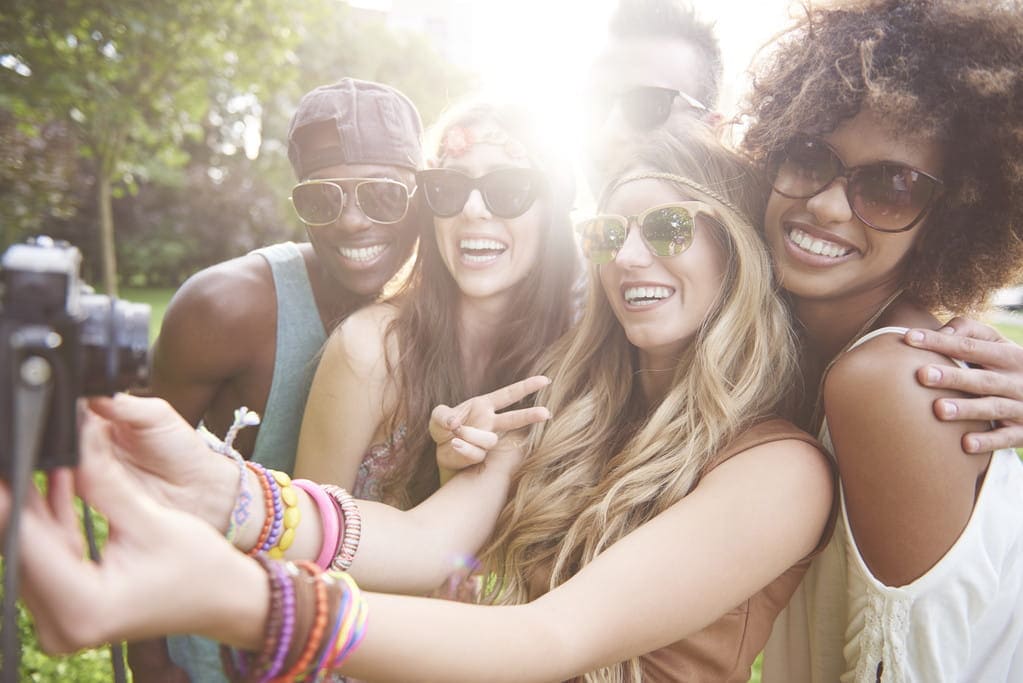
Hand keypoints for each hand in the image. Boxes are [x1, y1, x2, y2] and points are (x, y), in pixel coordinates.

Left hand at [4, 410, 260, 653]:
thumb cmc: (199, 566)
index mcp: (85, 607)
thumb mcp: (149, 517)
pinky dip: (52, 524)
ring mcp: (63, 622)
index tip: (9, 463)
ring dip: (38, 506)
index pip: (28, 544)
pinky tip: (58, 485)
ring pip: (31, 552)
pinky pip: (46, 560)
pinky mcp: (68, 609)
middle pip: (24, 549)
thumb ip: (101, 480)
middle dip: (25, 498)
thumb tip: (75, 437)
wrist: (224, 598)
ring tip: (48, 459)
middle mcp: (64, 625)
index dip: (13, 498)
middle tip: (26, 451)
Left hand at [430, 375, 550, 474]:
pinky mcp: (479, 455)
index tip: (545, 381)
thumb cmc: (443, 427)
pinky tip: (454, 444)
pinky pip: (475, 452)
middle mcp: (490, 422)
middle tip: (547, 413)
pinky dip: (463, 448)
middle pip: (513, 418)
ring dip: (471, 435)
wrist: (440, 449)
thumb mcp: (439, 416)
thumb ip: (443, 415)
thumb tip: (454, 423)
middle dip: (530, 415)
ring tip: (456, 432)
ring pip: (489, 440)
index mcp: (484, 405)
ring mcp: (486, 440)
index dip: (526, 387)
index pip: (508, 395)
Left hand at [905, 317, 1022, 451]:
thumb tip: (941, 332)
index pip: (970, 346)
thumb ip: (969, 332)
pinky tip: (965, 445)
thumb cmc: (1006, 366)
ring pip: (993, 408)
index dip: (940, 342)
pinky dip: (988, 441)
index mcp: (1009, 356)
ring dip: (966, 409)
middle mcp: (1017, 381)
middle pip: (982, 379)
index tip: (908, 338)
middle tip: (922, 375)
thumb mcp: (997, 344)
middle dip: (953, 377)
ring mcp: (1022, 407)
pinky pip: (1006, 438)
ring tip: (938, 410)